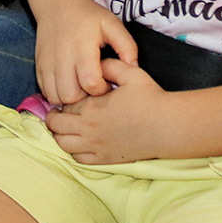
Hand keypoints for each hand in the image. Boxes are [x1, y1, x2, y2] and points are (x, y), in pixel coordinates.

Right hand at [33, 0, 138, 106]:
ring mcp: (48, 63)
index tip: (106, 82)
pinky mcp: (39, 66)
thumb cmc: (88, 16)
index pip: (91, 84)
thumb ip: (127, 46)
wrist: (58, 4)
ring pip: (55, 97)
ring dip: (69, 99)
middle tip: (92, 87)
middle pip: (71, 96)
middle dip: (84, 99)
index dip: (102, 89)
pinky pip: (45, 91)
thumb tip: (134, 68)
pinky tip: (68, 84)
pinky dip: (56, 94)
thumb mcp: (112, 24)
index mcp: (82, 49)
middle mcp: (62, 58)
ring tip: (80, 87)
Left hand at [45, 57, 170, 163]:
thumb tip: (95, 63)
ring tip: (68, 127)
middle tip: (61, 112)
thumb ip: (109, 65)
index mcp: (92, 108)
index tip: (69, 95)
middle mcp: (89, 129)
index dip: (63, 99)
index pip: (63, 104)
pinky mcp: (105, 159)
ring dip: (61, 135)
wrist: (167, 127)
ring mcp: (96, 146)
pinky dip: (74, 151)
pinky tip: (81, 142)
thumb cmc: (150, 98)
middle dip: (54, 118)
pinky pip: (78, 159)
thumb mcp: (130, 73)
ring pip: (63, 145)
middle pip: (56, 127)